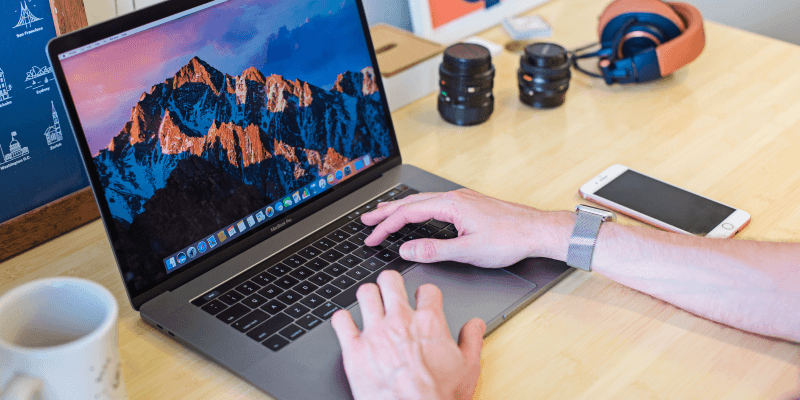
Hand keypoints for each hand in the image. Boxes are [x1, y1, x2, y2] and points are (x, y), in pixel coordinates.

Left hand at [331, 270, 485, 399]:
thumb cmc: (439, 398)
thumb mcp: (468, 369)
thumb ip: (472, 340)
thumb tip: (475, 324)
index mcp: (429, 323)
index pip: (427, 290)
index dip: (425, 294)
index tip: (422, 299)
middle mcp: (400, 322)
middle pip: (390, 280)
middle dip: (390, 283)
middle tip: (390, 290)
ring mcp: (375, 334)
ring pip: (365, 293)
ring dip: (367, 296)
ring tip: (369, 303)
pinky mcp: (354, 351)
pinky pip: (341, 321)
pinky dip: (342, 320)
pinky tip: (347, 325)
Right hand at [361, 189, 572, 267]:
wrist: (537, 230)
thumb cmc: (510, 239)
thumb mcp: (468, 251)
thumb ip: (434, 250)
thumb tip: (406, 250)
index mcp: (451, 205)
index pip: (407, 214)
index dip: (386, 226)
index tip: (372, 238)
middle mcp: (454, 197)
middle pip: (411, 202)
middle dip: (385, 211)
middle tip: (365, 219)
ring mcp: (462, 199)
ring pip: (422, 201)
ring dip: (400, 208)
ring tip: (383, 213)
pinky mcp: (469, 204)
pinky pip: (434, 202)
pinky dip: (417, 208)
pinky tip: (417, 214)